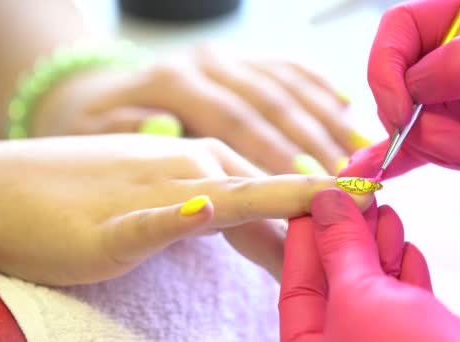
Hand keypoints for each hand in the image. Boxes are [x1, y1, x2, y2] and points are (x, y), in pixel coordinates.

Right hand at [0, 135, 374, 285]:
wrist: (8, 190)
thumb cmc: (91, 196)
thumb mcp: (165, 200)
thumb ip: (217, 212)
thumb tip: (264, 230)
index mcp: (202, 160)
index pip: (275, 183)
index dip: (324, 199)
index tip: (367, 212)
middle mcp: (188, 165)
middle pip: (267, 191)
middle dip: (320, 209)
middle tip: (372, 223)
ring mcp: (153, 189)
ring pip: (229, 199)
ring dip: (280, 207)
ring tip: (325, 216)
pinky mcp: (116, 221)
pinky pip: (157, 217)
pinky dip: (183, 214)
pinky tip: (204, 209)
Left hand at [32, 45, 371, 174]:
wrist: (98, 90)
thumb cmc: (102, 124)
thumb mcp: (100, 132)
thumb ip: (132, 132)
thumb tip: (169, 131)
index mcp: (175, 81)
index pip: (234, 121)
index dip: (274, 152)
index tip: (310, 184)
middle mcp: (207, 61)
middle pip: (269, 103)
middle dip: (313, 141)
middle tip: (347, 175)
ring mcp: (228, 56)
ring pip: (286, 85)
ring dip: (326, 118)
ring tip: (361, 150)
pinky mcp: (241, 57)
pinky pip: (287, 65)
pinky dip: (319, 86)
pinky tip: (346, 106)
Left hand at [279, 189, 459, 340]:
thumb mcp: (362, 297)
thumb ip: (342, 248)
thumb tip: (326, 202)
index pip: (297, 286)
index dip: (304, 239)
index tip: (315, 198)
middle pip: (337, 282)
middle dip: (347, 235)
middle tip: (353, 194)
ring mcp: (384, 341)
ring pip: (374, 286)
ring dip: (379, 246)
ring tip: (381, 209)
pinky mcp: (423, 339)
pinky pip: (406, 300)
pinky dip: (405, 269)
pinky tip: (405, 246)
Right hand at [344, 0, 459, 212]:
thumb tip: (416, 81)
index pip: (403, 25)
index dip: (388, 66)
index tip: (402, 110)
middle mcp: (458, 52)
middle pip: (397, 78)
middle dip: (420, 120)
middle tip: (459, 147)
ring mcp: (450, 95)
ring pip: (402, 117)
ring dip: (430, 146)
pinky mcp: (446, 133)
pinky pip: (406, 143)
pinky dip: (392, 158)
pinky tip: (374, 169)